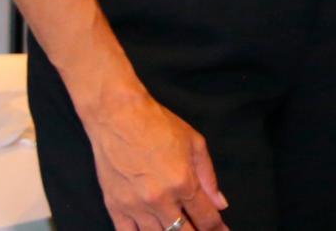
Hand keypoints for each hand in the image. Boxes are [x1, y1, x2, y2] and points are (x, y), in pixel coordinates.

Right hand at [83, 86, 227, 230]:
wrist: (119, 117)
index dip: (216, 228)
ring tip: (180, 230)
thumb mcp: (195, 144)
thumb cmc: (157, 125)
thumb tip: (220, 203)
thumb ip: (209, 177)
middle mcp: (160, 199)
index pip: (206, 217)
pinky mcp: (115, 207)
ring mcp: (135, 206)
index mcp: (183, 182)